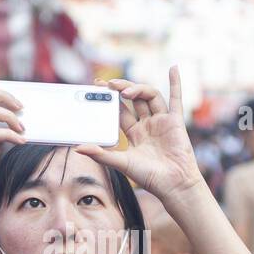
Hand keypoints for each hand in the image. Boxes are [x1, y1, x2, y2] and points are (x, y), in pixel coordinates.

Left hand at [75, 66, 204, 199]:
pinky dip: (176, 83)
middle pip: (134, 99)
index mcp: (134, 133)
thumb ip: (101, 154)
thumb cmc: (149, 177)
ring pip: (150, 96)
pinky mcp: (176, 122)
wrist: (173, 185)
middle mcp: (148, 125)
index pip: (120, 110)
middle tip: (108, 84)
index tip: (97, 87)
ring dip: (138, 88)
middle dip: (121, 89)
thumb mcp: (121, 163)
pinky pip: (176, 99)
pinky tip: (174, 68)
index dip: (110, 99)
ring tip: (126, 91)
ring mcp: (162, 121)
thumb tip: (77, 148)